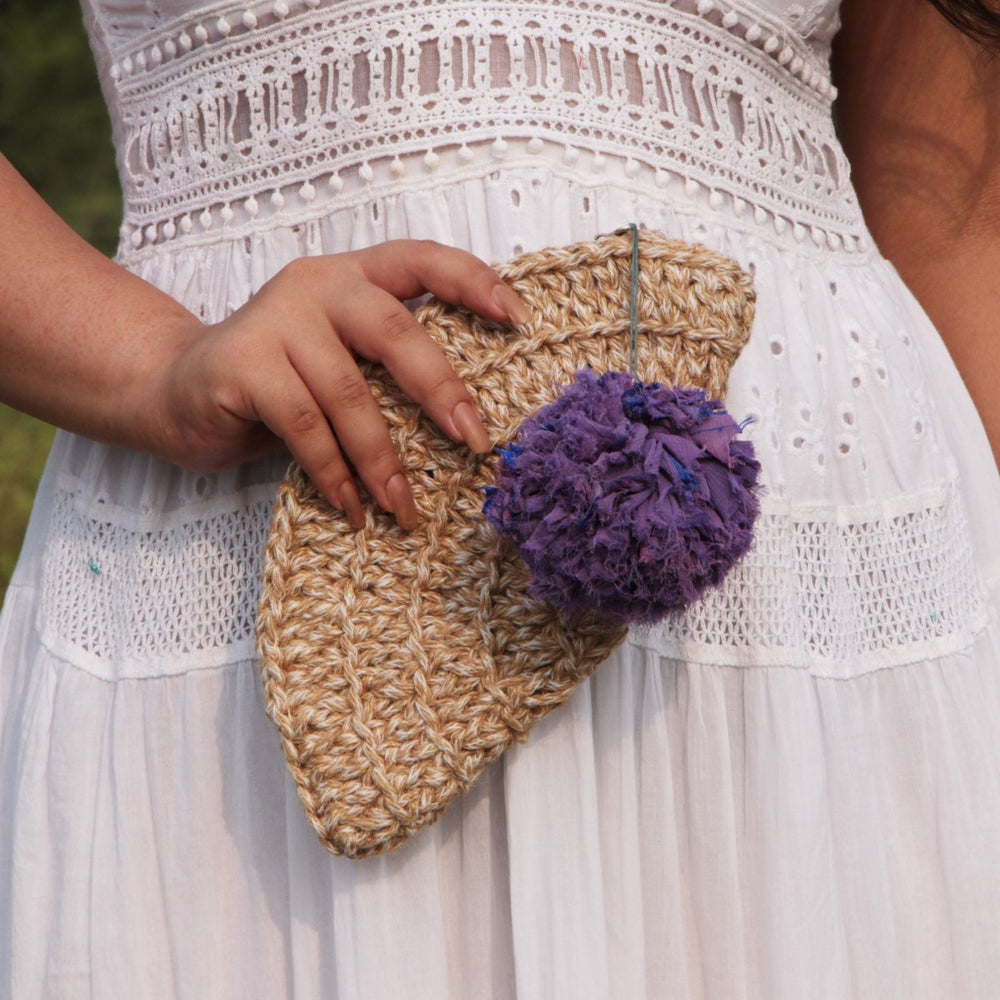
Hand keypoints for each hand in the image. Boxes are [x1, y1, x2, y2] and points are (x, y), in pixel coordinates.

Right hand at [152, 240, 529, 528]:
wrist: (177, 390)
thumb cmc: (280, 384)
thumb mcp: (340, 363)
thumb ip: (386, 369)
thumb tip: (468, 423)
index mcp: (353, 278)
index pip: (421, 259)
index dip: (473, 281)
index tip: (520, 318)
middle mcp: (317, 285)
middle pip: (394, 331)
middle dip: (441, 390)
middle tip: (476, 442)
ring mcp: (275, 319)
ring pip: (349, 394)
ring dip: (382, 460)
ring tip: (403, 508)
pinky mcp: (241, 363)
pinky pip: (305, 426)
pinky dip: (334, 472)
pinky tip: (351, 506)